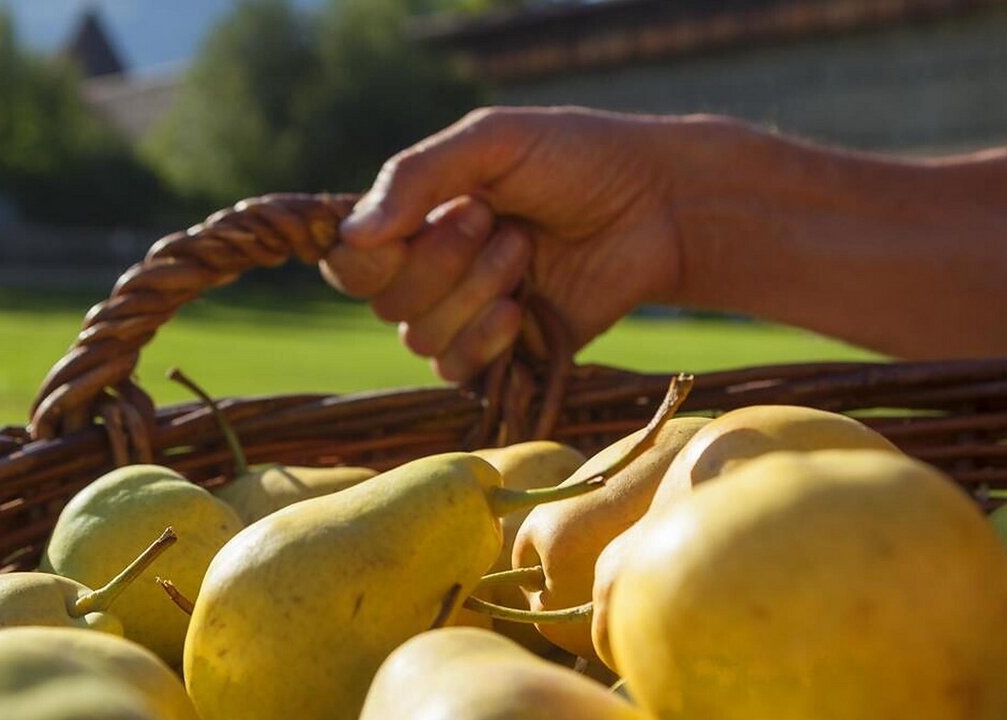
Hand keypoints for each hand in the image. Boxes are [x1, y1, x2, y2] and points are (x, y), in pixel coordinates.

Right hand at [321, 106, 687, 381]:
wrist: (659, 206)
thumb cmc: (577, 158)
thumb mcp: (494, 142)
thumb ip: (417, 176)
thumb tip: (353, 233)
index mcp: (415, 216)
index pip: (348, 261)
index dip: (370, 257)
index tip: (424, 221)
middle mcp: (429, 269)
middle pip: (384, 301)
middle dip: (441, 262)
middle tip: (494, 220)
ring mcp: (464, 314)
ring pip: (419, 337)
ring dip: (472, 293)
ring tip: (526, 250)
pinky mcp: (502, 353)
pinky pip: (455, 370)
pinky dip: (483, 341)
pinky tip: (522, 310)